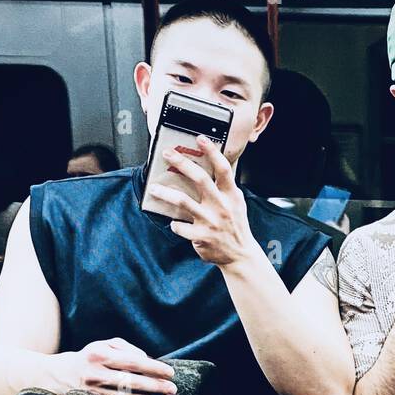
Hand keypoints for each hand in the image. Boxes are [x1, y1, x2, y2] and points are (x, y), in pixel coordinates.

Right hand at [60, 337, 176, 394]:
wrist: (59, 375)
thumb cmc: (89, 357)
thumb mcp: (104, 345)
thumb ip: (126, 348)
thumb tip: (147, 359)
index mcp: (99, 354)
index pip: (133, 361)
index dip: (153, 368)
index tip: (170, 372)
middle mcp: (95, 373)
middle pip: (132, 381)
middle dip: (155, 385)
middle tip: (173, 388)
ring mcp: (94, 391)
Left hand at [145, 135, 255, 267]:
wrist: (240, 255)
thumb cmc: (235, 226)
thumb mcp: (237, 203)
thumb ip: (225, 187)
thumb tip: (212, 165)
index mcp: (231, 195)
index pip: (223, 169)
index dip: (212, 152)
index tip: (200, 139)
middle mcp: (221, 206)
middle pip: (200, 179)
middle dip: (182, 163)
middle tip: (167, 153)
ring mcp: (210, 221)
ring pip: (183, 201)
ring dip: (166, 193)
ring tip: (154, 188)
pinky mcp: (201, 237)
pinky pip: (180, 226)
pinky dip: (174, 224)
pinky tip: (173, 223)